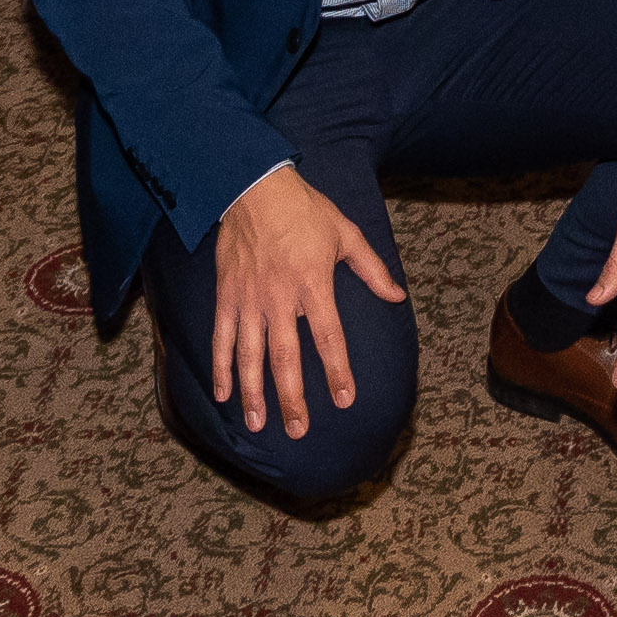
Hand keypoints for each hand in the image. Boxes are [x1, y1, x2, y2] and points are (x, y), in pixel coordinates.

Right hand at [207, 164, 404, 442]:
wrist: (253, 186)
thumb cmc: (305, 210)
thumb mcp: (346, 233)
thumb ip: (372, 268)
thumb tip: (397, 296)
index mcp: (313, 284)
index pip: (329, 336)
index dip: (338, 370)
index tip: (345, 400)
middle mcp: (280, 297)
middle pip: (286, 357)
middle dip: (293, 397)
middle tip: (298, 431)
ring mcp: (249, 299)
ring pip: (251, 355)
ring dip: (253, 392)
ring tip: (258, 424)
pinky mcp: (226, 296)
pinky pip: (222, 338)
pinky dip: (220, 367)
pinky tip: (222, 395)